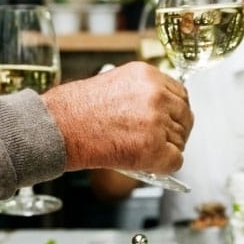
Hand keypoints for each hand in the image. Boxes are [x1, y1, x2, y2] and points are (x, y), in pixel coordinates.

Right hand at [43, 62, 190, 173]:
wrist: (58, 126)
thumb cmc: (76, 109)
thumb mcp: (115, 84)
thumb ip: (142, 93)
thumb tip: (161, 111)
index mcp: (148, 75)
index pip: (181, 94)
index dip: (175, 112)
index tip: (169, 121)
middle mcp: (156, 95)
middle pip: (185, 117)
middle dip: (175, 132)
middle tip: (160, 142)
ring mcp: (156, 121)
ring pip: (180, 141)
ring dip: (165, 150)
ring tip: (140, 151)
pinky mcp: (153, 148)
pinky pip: (175, 162)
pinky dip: (162, 168)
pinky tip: (145, 164)